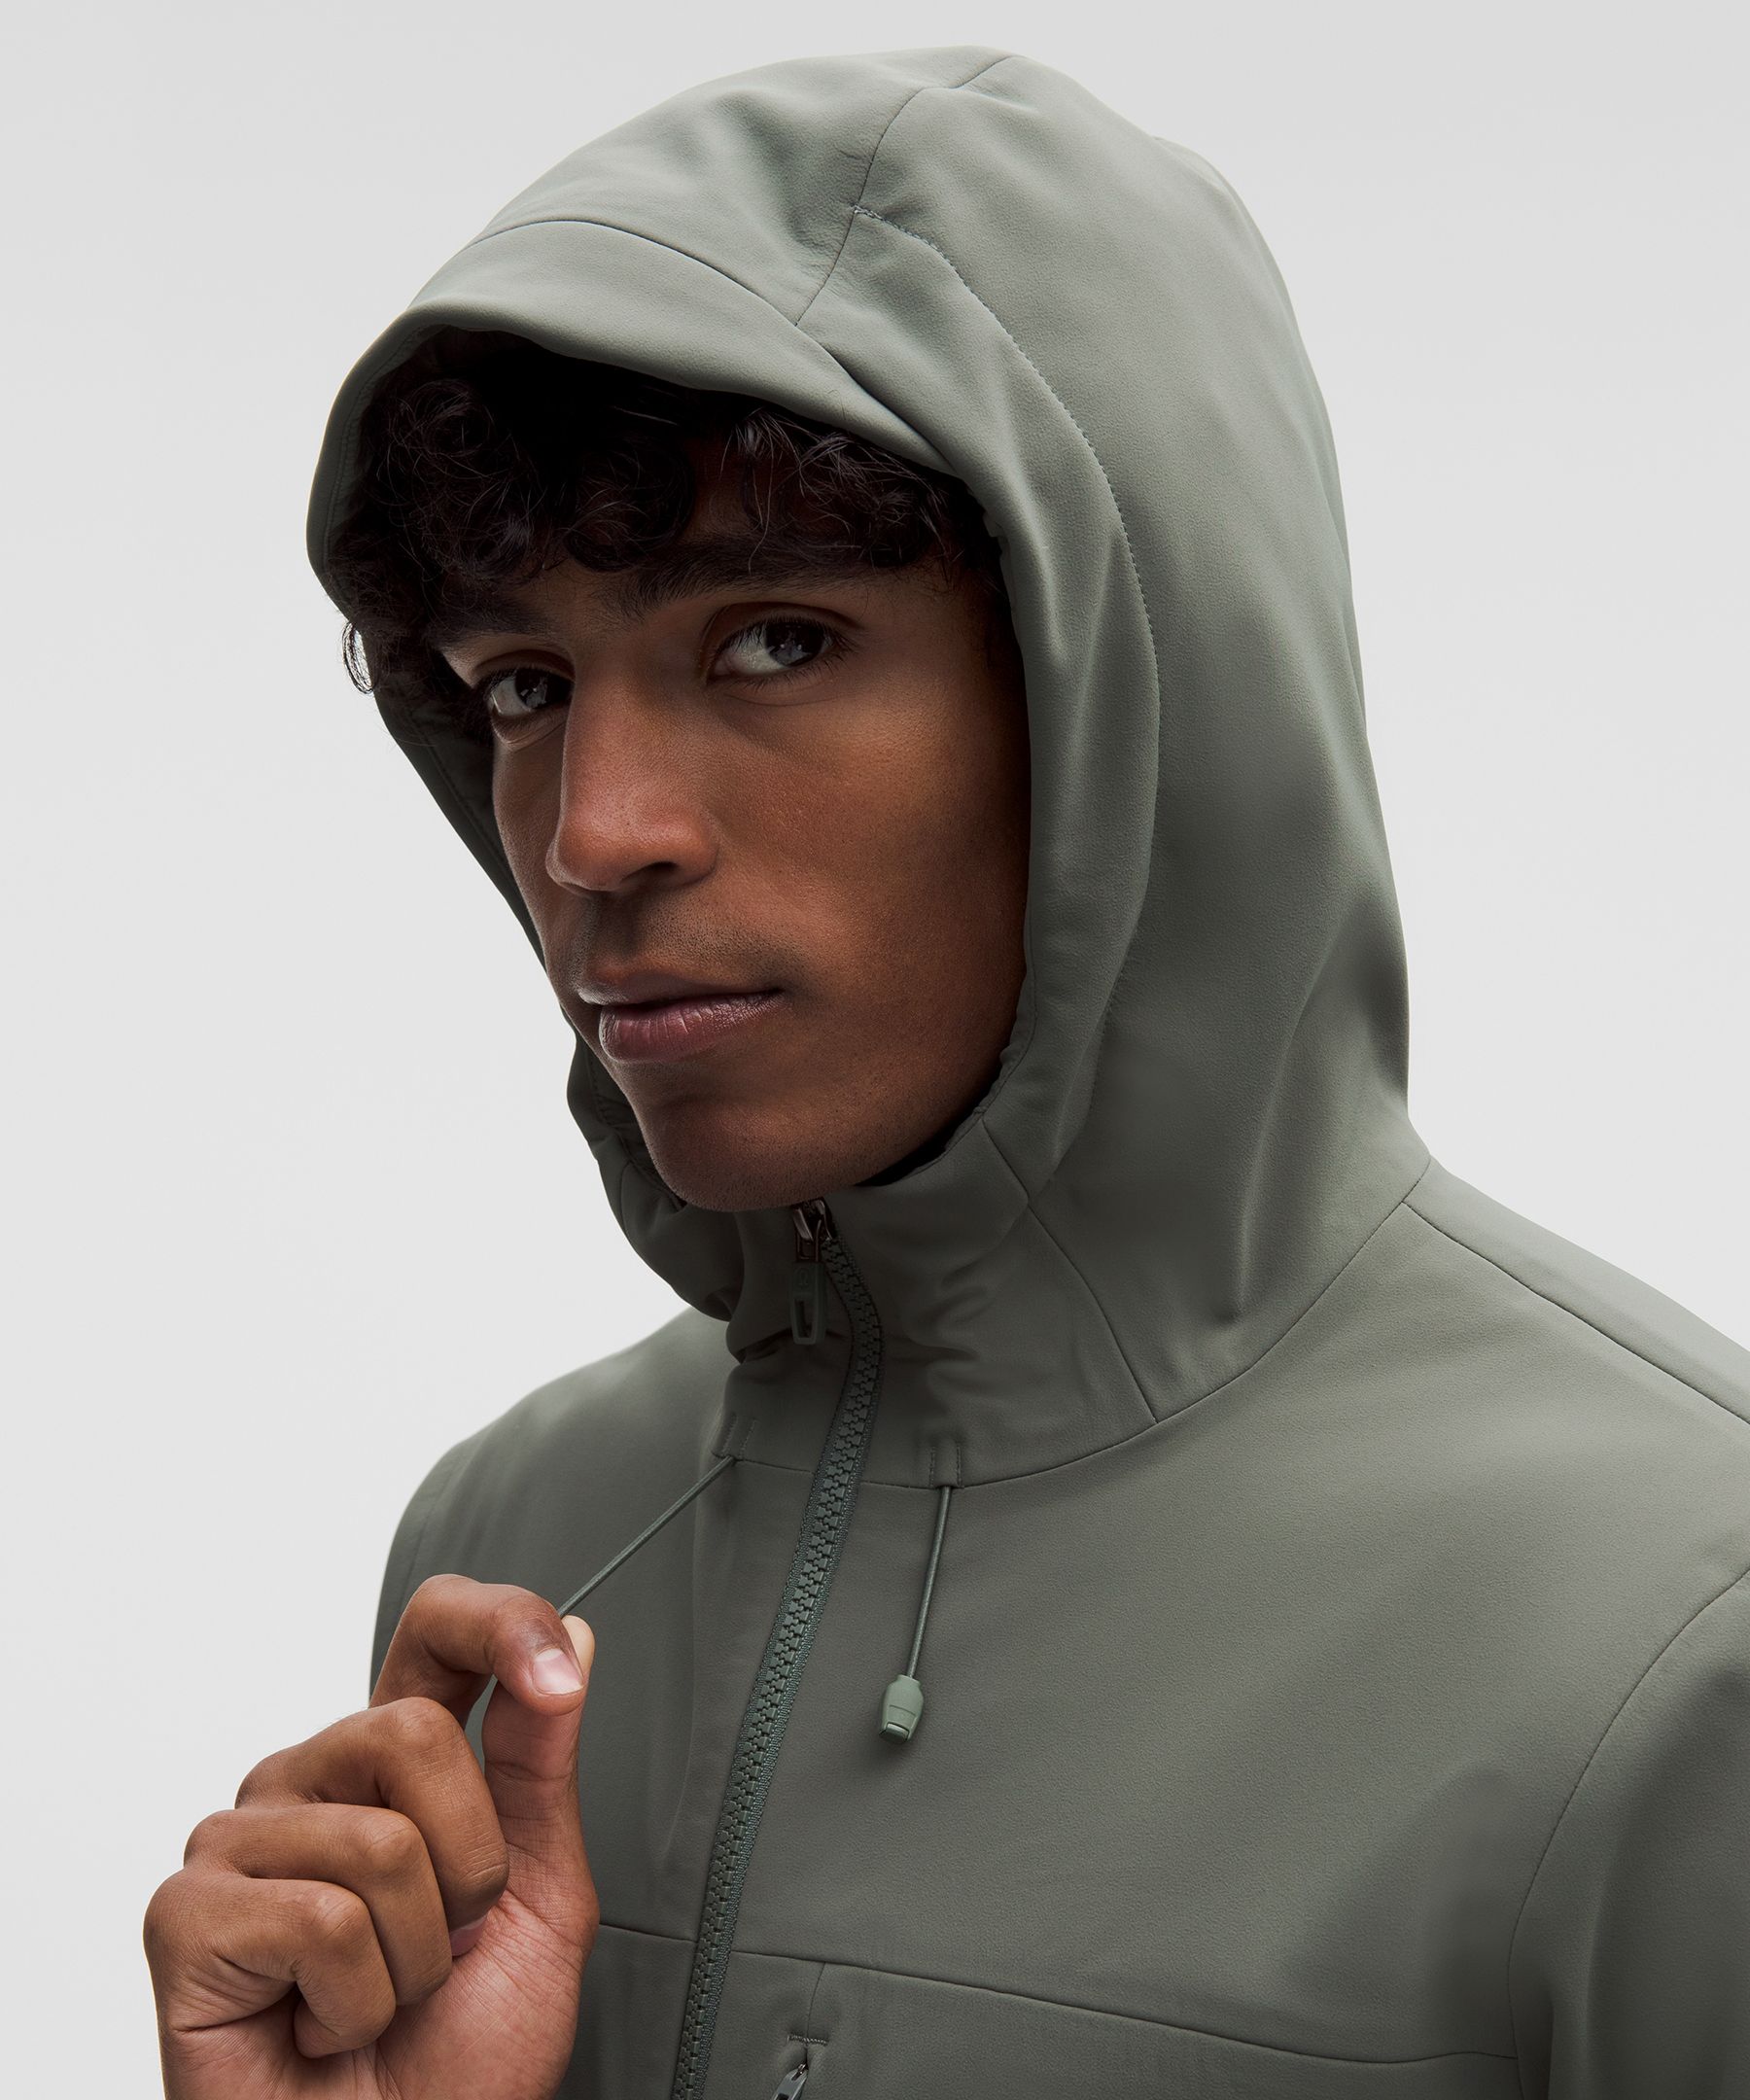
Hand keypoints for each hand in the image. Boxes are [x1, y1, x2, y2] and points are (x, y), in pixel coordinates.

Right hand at [144, 1575, 599, 2097]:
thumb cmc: (462, 2058)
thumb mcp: (544, 1899)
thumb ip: (544, 1767)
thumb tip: (568, 1639)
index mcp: (394, 1762)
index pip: (434, 1627)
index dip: (499, 1622)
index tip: (555, 1673)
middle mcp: (309, 1779)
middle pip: (414, 1730)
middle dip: (470, 1866)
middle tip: (439, 1948)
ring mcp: (239, 1840)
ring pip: (379, 1839)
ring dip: (415, 1953)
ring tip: (377, 1997)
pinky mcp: (187, 1915)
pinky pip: (322, 1919)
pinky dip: (355, 2001)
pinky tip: (319, 2026)